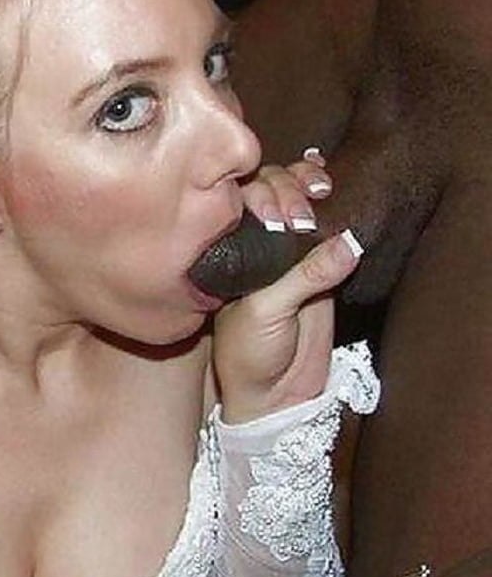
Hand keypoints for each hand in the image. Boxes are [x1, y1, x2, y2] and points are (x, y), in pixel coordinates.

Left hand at [217, 153, 359, 421]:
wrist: (274, 393)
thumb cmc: (249, 353)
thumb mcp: (265, 312)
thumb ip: (302, 277)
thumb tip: (349, 242)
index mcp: (228, 252)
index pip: (240, 202)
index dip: (259, 196)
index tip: (273, 216)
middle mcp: (255, 243)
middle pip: (271, 191)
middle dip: (287, 189)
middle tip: (298, 217)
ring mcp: (288, 251)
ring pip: (298, 200)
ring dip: (308, 183)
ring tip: (320, 188)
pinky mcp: (321, 264)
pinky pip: (327, 225)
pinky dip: (331, 201)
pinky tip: (332, 183)